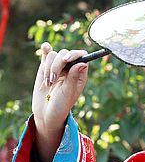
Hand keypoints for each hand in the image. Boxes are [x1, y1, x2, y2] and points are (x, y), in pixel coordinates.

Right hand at [32, 42, 88, 161]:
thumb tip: (83, 63)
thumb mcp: (68, 93)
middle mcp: (70, 69)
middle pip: (65, 54)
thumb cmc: (61, 106)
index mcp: (80, 74)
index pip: (81, 56)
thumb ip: (73, 78)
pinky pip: (46, 54)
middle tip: (53, 79)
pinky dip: (45, 50)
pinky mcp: (45, 67)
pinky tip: (45, 47)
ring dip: (48, 68)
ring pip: (53, 55)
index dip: (74, 55)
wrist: (46, 113)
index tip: (66, 60)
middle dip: (57, 65)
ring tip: (48, 83)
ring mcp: (57, 67)